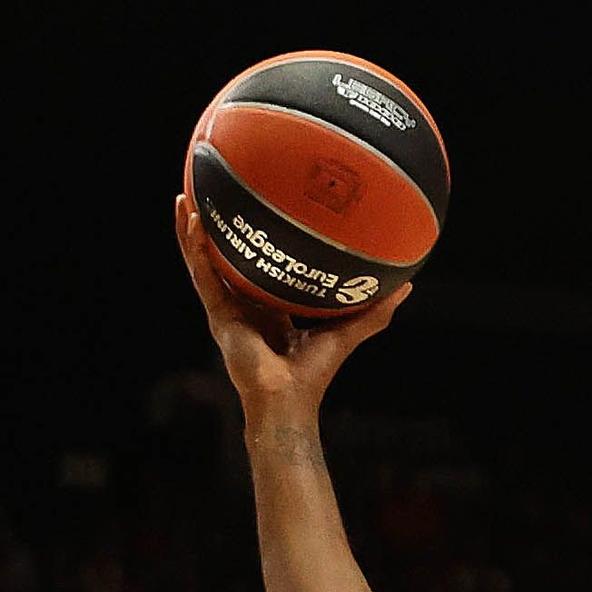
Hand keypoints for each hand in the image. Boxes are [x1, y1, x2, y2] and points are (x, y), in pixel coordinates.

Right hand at [174, 194, 409, 420]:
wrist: (289, 397)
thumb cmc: (315, 372)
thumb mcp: (347, 330)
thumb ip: (375, 310)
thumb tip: (406, 285)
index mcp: (271, 309)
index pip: (261, 271)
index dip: (259, 246)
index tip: (261, 215)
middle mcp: (245, 306)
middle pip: (226, 260)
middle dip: (219, 231)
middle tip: (215, 195)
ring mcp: (227, 308)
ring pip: (204, 261)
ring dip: (193, 230)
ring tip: (185, 196)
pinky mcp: (217, 313)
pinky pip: (202, 272)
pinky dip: (194, 245)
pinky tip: (193, 218)